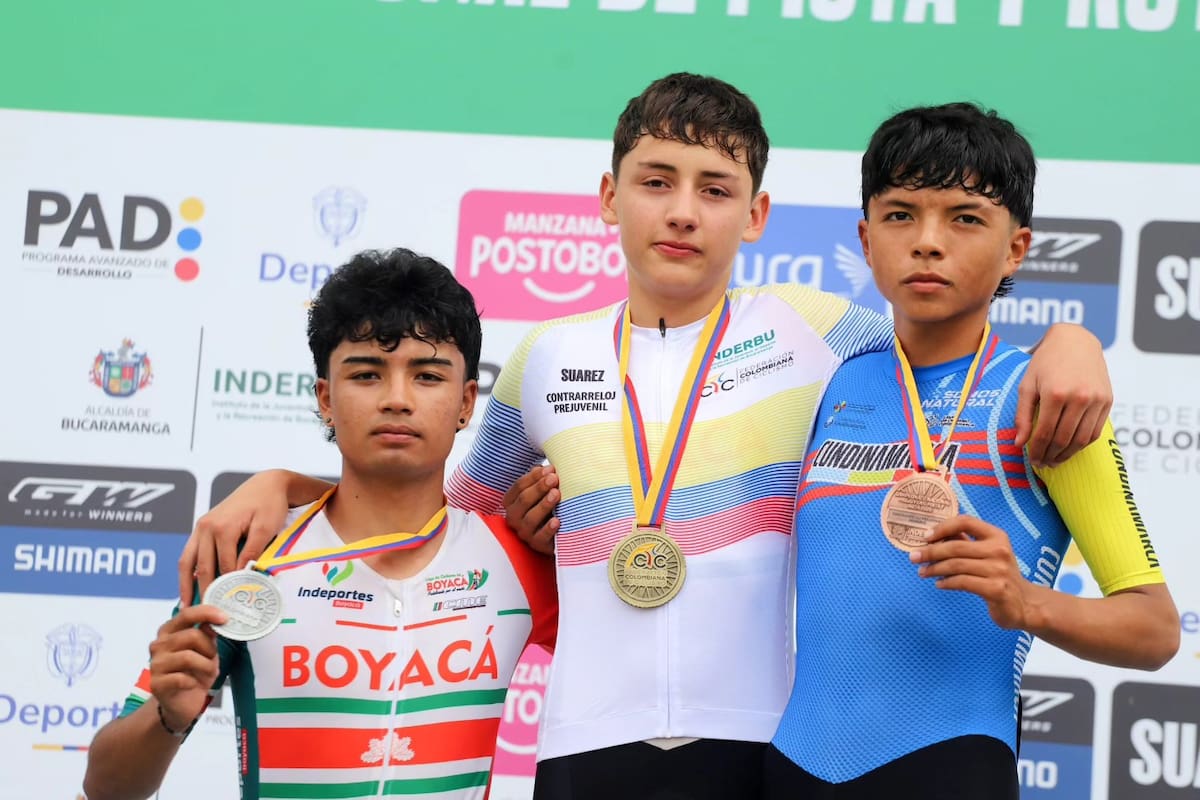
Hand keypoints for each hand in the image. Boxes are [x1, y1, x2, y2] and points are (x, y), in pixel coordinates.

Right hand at [148, 605, 225, 732]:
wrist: (183, 703)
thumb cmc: (195, 673)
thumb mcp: (207, 650)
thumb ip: (209, 634)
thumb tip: (215, 620)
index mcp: (170, 632)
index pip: (186, 614)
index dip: (207, 613)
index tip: (225, 618)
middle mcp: (159, 645)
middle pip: (191, 635)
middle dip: (209, 648)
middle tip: (213, 658)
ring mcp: (155, 664)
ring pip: (188, 657)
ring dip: (206, 665)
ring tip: (208, 672)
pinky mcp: (156, 683)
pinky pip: (181, 678)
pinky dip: (194, 682)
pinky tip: (193, 684)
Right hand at [178, 471, 290, 604]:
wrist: (266, 484)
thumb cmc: (269, 504)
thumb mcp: (265, 528)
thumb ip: (252, 552)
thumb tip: (242, 576)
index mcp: (222, 528)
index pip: (224, 567)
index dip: (227, 590)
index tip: (229, 610)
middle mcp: (206, 528)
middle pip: (203, 568)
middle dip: (204, 593)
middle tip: (207, 617)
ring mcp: (201, 527)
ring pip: (188, 562)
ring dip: (186, 585)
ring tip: (186, 608)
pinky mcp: (202, 527)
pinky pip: (189, 553)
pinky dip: (188, 571)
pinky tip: (188, 586)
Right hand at [503, 465, 559, 554]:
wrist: (555, 534)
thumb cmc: (547, 508)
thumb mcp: (541, 493)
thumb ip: (541, 479)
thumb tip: (546, 467)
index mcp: (512, 503)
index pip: (518, 487)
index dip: (533, 477)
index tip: (550, 469)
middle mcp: (514, 518)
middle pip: (523, 500)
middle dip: (539, 488)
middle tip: (554, 478)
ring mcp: (525, 533)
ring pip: (530, 518)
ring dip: (544, 505)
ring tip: (556, 494)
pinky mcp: (538, 545)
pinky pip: (541, 537)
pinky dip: (548, 529)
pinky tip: (557, 520)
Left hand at [910, 515, 1034, 630]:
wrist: (1024, 603)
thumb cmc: (998, 574)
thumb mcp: (986, 553)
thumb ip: (964, 542)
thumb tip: (931, 536)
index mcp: (996, 535)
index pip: (965, 522)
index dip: (942, 527)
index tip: (925, 536)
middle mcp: (999, 550)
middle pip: (956, 546)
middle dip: (930, 552)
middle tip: (914, 557)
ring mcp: (999, 570)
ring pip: (956, 565)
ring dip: (934, 569)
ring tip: (922, 572)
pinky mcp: (996, 589)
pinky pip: (962, 582)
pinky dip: (946, 582)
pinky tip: (939, 584)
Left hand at [1017, 323, 1111, 465]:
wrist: (1075, 342)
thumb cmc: (1045, 363)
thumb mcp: (1027, 385)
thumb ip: (1022, 416)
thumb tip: (1019, 444)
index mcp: (1055, 394)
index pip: (1044, 433)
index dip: (1037, 451)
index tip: (1032, 461)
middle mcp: (1078, 398)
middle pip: (1063, 439)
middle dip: (1051, 456)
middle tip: (1043, 464)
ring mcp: (1096, 400)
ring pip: (1082, 439)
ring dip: (1068, 454)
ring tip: (1055, 460)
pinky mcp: (1107, 400)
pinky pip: (1096, 431)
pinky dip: (1083, 443)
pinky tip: (1071, 447)